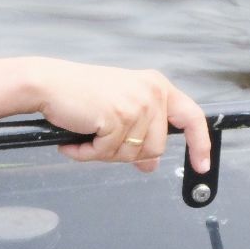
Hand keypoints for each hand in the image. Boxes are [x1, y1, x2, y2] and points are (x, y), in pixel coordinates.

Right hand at [31, 60, 212, 173]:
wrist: (47, 84)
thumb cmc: (78, 94)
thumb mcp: (119, 112)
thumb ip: (140, 136)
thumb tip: (151, 164)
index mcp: (156, 86)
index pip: (192, 117)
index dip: (200, 144)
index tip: (202, 165)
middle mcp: (151, 92)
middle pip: (156, 148)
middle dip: (126, 154)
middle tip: (100, 142)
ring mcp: (136, 104)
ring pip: (132, 154)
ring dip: (103, 153)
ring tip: (85, 136)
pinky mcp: (117, 116)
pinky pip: (107, 153)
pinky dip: (86, 153)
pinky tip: (73, 141)